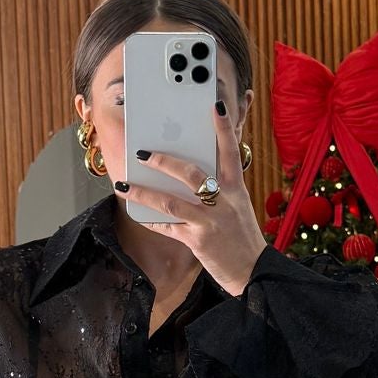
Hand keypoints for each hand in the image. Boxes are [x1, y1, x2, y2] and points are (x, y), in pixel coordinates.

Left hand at [114, 99, 268, 297]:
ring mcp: (210, 222)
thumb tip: (191, 172)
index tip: (215, 106)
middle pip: (191, 174)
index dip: (224, 128)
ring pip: (170, 202)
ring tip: (124, 184)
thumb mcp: (238, 206)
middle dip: (164, 162)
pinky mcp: (198, 241)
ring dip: (144, 193)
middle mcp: (224, 202)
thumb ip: (220, 187)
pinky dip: (151, 220)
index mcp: (236, 189)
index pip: (231, 151)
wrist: (253, 271)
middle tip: (144, 153)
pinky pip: (168, 227)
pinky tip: (137, 212)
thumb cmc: (242, 236)